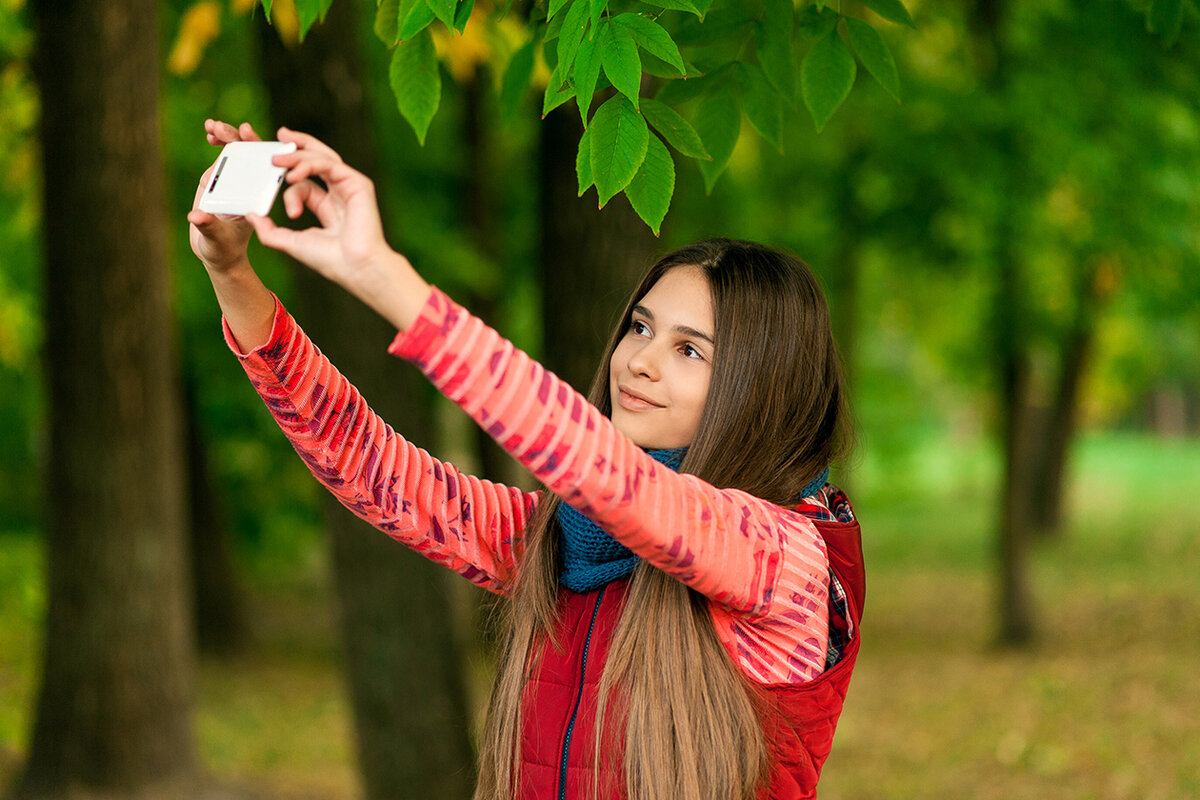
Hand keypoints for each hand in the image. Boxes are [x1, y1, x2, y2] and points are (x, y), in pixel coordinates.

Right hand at [187, 120, 260, 272]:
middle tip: (231, 129)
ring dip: (228, 136)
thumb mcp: (217, 239)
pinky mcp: (224, 176)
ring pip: (239, 151)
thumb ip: (208, 227)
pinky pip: (225, 156)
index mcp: (258, 198)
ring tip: (212, 126)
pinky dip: (219, 143)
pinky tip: (209, 133)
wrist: (216, 250)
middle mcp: (251, 185)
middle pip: (254, 156)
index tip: (251, 138)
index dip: (263, 151)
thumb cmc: (223, 248)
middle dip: (243, 139)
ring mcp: (238, 178)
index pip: (267, 170)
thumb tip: (195, 216)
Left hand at [245, 127, 429, 328]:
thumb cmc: (330, 260)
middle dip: (296, 146)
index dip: (286, 177)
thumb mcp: (291, 243)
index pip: (303, 182)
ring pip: (322, 158)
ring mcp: (350, 187)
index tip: (267, 174)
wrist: (355, 267)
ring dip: (297, 155)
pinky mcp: (358, 184)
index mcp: (328, 207)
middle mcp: (340, 193)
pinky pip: (329, 164)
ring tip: (275, 160)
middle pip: (316, 160)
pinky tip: (291, 176)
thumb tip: (250, 215)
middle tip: (276, 137)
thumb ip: (270, 231)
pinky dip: (308, 165)